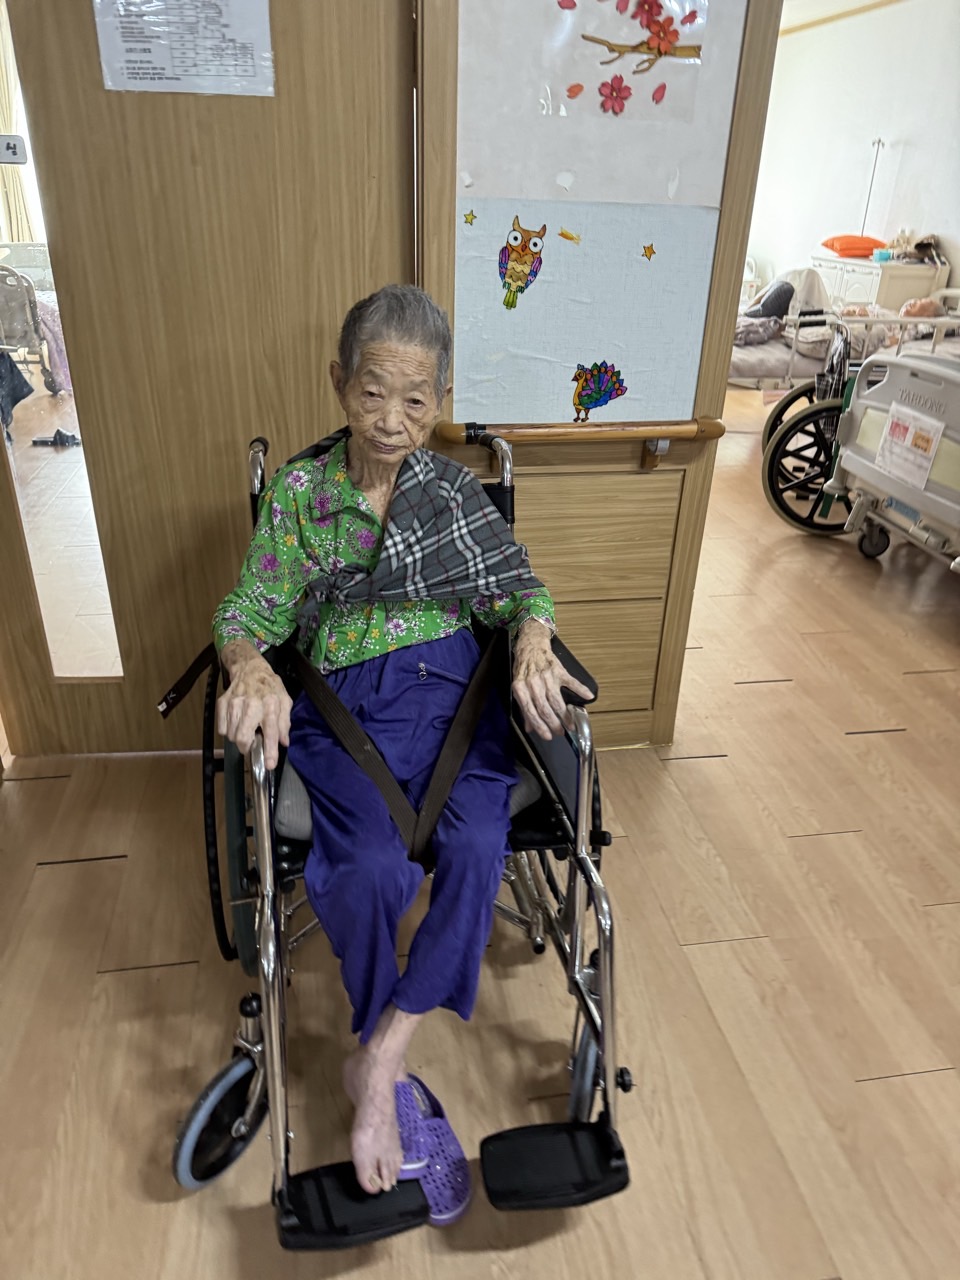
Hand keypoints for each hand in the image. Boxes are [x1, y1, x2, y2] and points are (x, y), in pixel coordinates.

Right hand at [216, 640, 292, 769]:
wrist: (248, 667)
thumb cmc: (269, 686)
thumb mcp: (284, 701)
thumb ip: (285, 723)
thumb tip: (283, 742)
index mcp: (270, 704)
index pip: (270, 731)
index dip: (270, 750)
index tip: (269, 765)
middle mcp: (251, 704)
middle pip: (242, 738)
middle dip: (246, 747)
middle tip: (252, 743)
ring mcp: (234, 703)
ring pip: (231, 735)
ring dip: (239, 737)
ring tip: (246, 727)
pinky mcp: (222, 703)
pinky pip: (222, 729)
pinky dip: (229, 730)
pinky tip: (237, 721)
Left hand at [511, 620, 592, 739]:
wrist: (531, 646)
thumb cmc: (524, 668)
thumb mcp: (519, 687)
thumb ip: (524, 707)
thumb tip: (530, 728)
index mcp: (520, 688)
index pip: (530, 711)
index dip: (539, 726)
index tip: (547, 736)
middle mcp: (533, 682)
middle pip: (544, 708)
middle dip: (554, 724)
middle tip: (560, 732)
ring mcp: (547, 676)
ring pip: (557, 700)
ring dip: (565, 715)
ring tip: (570, 725)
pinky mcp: (559, 670)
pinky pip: (571, 682)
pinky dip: (580, 690)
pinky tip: (587, 697)